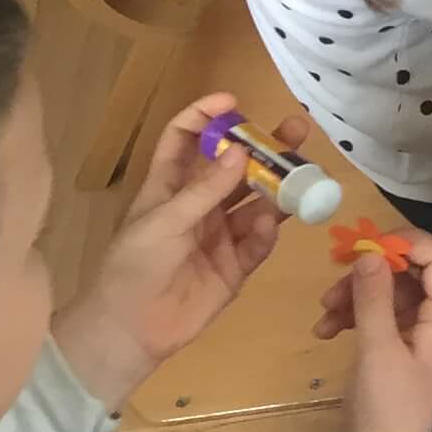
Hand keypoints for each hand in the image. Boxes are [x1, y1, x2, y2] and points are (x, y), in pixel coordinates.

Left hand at [53, 94, 300, 406]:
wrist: (131, 331)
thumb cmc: (134, 266)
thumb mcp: (163, 222)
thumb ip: (204, 190)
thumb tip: (240, 151)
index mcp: (171, 186)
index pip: (186, 139)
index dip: (205, 116)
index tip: (233, 101)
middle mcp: (200, 204)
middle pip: (236, 166)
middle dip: (264, 147)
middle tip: (296, 130)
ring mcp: (220, 234)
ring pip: (256, 201)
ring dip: (277, 187)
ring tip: (301, 176)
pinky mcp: (235, 265)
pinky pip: (259, 241)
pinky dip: (267, 231)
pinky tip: (268, 226)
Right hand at [318, 231, 431, 431]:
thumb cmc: (384, 413)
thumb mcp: (376, 351)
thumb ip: (374, 298)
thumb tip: (369, 252)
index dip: (405, 242)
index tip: (363, 246)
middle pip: (413, 271)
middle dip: (373, 270)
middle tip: (334, 275)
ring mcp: (419, 335)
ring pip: (391, 292)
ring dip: (356, 294)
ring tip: (323, 312)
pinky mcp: (398, 349)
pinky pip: (380, 315)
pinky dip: (354, 316)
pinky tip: (325, 330)